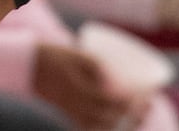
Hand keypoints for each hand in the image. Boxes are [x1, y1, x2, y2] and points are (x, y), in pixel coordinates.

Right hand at [33, 43, 149, 130]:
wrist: (29, 65)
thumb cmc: (55, 55)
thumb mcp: (78, 55)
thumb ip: (98, 66)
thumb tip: (117, 79)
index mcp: (78, 89)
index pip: (109, 101)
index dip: (129, 101)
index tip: (144, 95)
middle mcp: (75, 104)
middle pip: (107, 118)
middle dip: (131, 115)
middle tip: (148, 106)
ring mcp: (70, 111)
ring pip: (99, 127)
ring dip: (120, 125)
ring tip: (138, 118)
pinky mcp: (67, 113)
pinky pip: (87, 128)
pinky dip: (103, 130)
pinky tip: (115, 126)